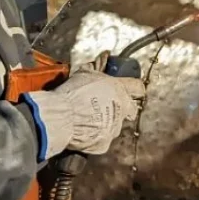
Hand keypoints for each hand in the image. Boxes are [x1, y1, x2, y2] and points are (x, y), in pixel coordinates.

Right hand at [24, 64, 144, 158]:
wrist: (60, 117)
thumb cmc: (72, 94)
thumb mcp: (85, 74)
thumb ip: (98, 65)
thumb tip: (105, 56)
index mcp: (119, 89)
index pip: (138, 87)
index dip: (135, 88)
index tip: (132, 89)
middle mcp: (121, 109)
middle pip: (130, 109)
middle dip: (122, 107)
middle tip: (106, 105)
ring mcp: (114, 127)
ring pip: (115, 124)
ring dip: (106, 121)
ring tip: (89, 118)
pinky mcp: (105, 143)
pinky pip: (103, 138)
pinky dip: (96, 135)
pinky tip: (85, 129)